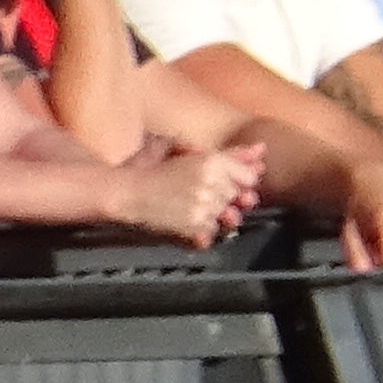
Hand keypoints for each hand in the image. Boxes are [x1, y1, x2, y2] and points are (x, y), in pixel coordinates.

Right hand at [110, 147, 263, 243]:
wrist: (122, 193)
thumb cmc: (148, 168)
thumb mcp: (183, 148)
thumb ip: (226, 151)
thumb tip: (260, 151)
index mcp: (211, 161)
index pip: (249, 175)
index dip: (242, 180)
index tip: (232, 182)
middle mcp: (212, 184)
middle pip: (239, 196)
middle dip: (226, 197)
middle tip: (199, 193)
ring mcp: (204, 208)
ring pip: (227, 216)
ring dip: (215, 214)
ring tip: (189, 206)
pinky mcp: (193, 229)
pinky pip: (211, 234)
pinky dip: (202, 232)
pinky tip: (185, 223)